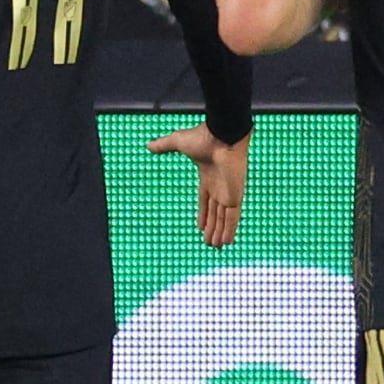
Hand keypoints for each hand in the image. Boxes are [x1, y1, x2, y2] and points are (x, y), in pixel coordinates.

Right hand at [152, 125, 244, 248]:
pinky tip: (226, 242)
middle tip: (210, 242)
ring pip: (224, 218)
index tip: (202, 226)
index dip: (204, 213)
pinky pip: (232, 218)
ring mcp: (228, 192)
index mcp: (208, 176)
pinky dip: (229, 230)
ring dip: (220, 233)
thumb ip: (164, 146)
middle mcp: (219, 187)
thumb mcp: (178, 142)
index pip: (205, 200)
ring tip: (216, 247)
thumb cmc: (203, 137)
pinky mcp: (235, 196)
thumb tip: (148, 145)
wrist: (222, 136)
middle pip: (215, 212)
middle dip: (213, 227)